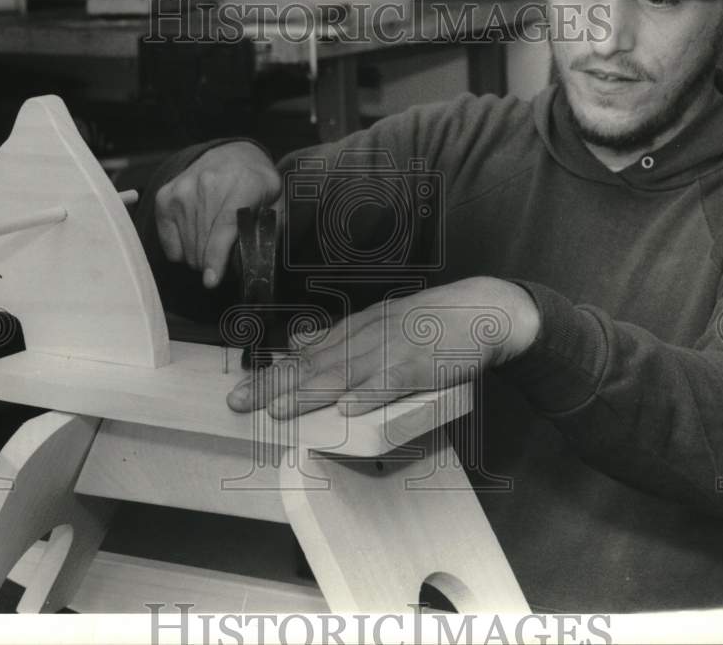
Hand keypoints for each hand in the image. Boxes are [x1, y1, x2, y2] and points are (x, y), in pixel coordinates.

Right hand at [155, 142, 280, 286]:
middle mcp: (208, 184)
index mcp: (242, 185)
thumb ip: (272, 227)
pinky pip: (168, 244)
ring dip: (200, 258)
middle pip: (203, 245)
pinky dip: (181, 250)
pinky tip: (196, 237)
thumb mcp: (276, 199)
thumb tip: (260, 257)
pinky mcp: (165, 197)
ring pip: (186, 249)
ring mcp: (183, 191)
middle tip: (225, 258)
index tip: (212, 280)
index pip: (224, 226)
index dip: (216, 257)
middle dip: (214, 264)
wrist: (232, 154)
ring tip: (213, 244)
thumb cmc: (256, 183)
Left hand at [227, 277, 540, 417]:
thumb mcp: (380, 321)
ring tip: (278, 410)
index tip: (239, 392)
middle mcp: (368, 337)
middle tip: (239, 404)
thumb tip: (300, 343)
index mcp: (357, 329)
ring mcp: (394, 350)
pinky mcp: (420, 365)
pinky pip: (392, 383)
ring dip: (310, 393)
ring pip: (344, 374)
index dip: (271, 374)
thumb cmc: (431, 320)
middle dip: (275, 385)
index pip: (306, 355)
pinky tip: (348, 409)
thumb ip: (341, 337)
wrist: (482, 311)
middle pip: (315, 365)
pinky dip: (370, 395)